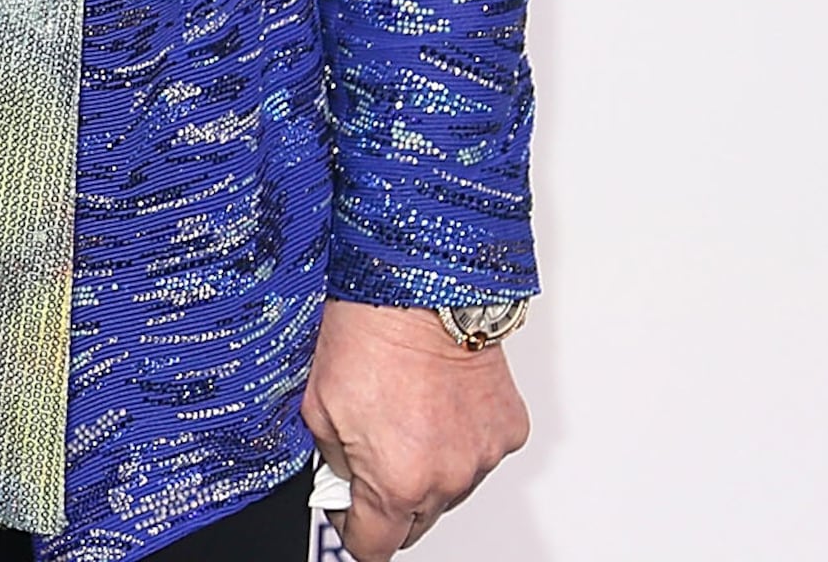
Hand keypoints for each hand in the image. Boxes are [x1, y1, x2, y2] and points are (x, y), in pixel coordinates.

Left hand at [301, 300, 526, 558]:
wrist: (420, 290)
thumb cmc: (369, 338)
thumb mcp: (318, 408)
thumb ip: (333, 462)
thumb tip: (342, 483)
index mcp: (397, 483)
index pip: (375, 546)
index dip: (353, 530)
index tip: (347, 513)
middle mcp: (447, 479)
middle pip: (416, 522)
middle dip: (391, 501)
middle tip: (372, 457)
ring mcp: (483, 457)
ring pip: (450, 489)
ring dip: (430, 469)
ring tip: (407, 418)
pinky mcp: (509, 432)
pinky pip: (479, 454)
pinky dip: (461, 440)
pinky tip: (439, 405)